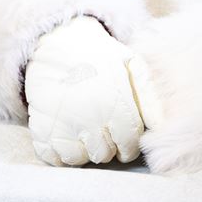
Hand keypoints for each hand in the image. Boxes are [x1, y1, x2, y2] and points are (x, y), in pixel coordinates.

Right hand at [22, 16, 147, 165]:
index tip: (122, 137)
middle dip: (107, 145)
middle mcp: (91, 121)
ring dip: (83, 150)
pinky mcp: (42, 128)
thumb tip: (160, 126)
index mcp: (117, 107)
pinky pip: (53, 157)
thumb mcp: (132, 65)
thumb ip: (149, 97)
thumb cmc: (99, 56)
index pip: (129, 147)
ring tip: (83, 131)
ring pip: (79, 159)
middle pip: (105, 155)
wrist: (57, 42)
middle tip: (101, 128)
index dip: (128, 145)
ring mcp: (64, 126)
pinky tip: (64, 135)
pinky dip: (58, 152)